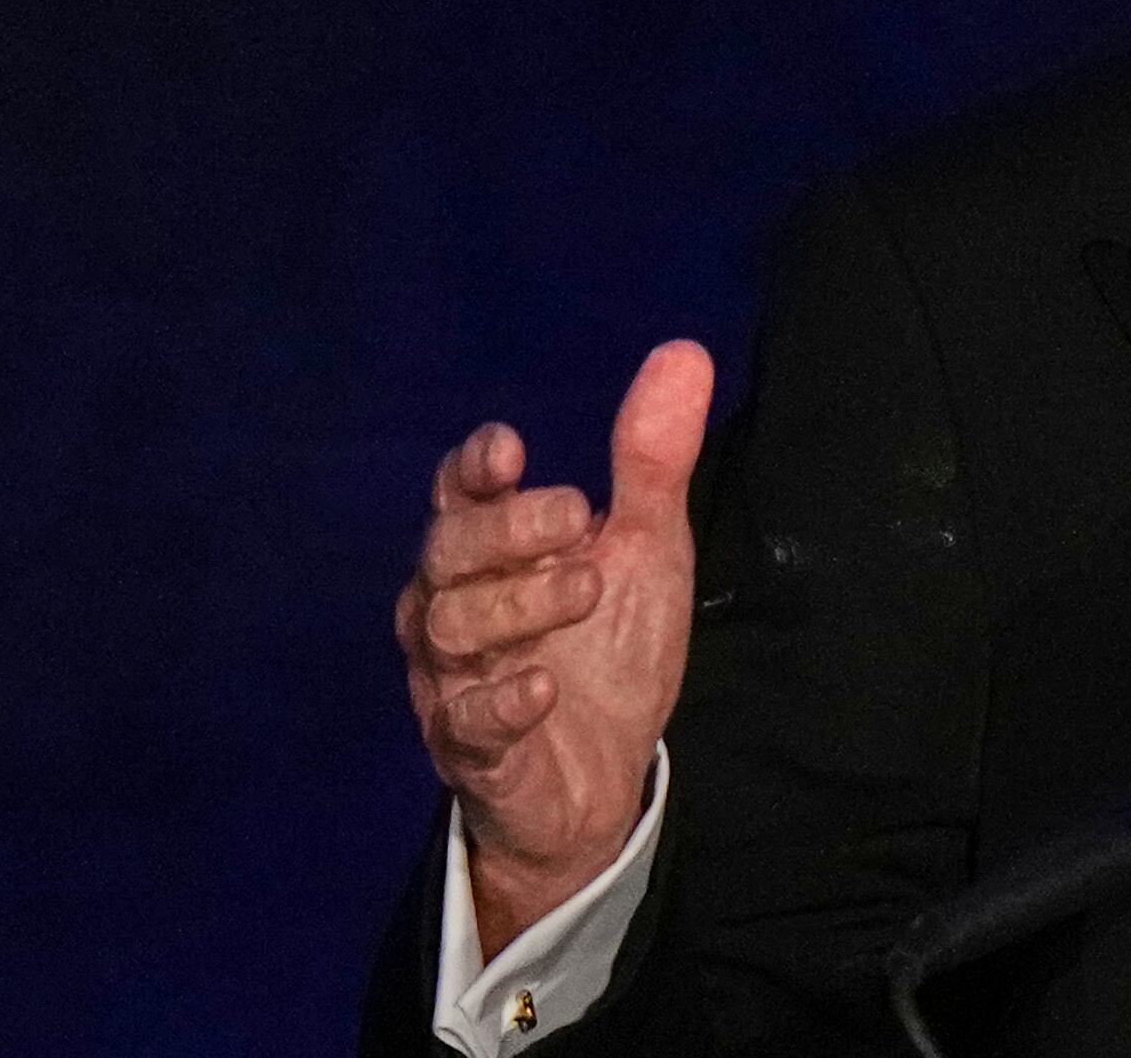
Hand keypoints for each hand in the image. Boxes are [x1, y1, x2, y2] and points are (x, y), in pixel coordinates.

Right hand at [397, 339, 712, 956]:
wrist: (603, 779)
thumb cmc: (606, 650)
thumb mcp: (644, 549)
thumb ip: (651, 462)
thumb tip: (684, 353)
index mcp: (491, 553)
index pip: (459, 495)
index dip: (472, 468)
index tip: (507, 446)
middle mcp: (456, 609)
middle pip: (446, 553)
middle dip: (504, 528)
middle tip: (573, 515)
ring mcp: (455, 682)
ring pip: (450, 630)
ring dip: (516, 604)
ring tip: (585, 587)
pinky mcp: (475, 752)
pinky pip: (468, 723)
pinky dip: (501, 703)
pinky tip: (543, 687)